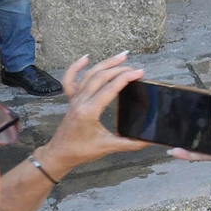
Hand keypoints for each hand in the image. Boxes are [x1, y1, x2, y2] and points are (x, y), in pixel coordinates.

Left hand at [36, 53, 149, 171]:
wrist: (60, 154)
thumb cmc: (81, 151)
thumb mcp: (108, 147)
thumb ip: (131, 143)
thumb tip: (150, 141)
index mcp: (89, 111)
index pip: (110, 89)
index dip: (126, 78)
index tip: (140, 73)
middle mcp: (80, 101)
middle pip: (100, 77)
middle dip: (119, 69)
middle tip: (135, 68)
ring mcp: (74, 99)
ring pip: (89, 75)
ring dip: (105, 63)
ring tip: (121, 56)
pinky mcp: (71, 100)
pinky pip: (69, 80)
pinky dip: (76, 67)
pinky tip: (85, 58)